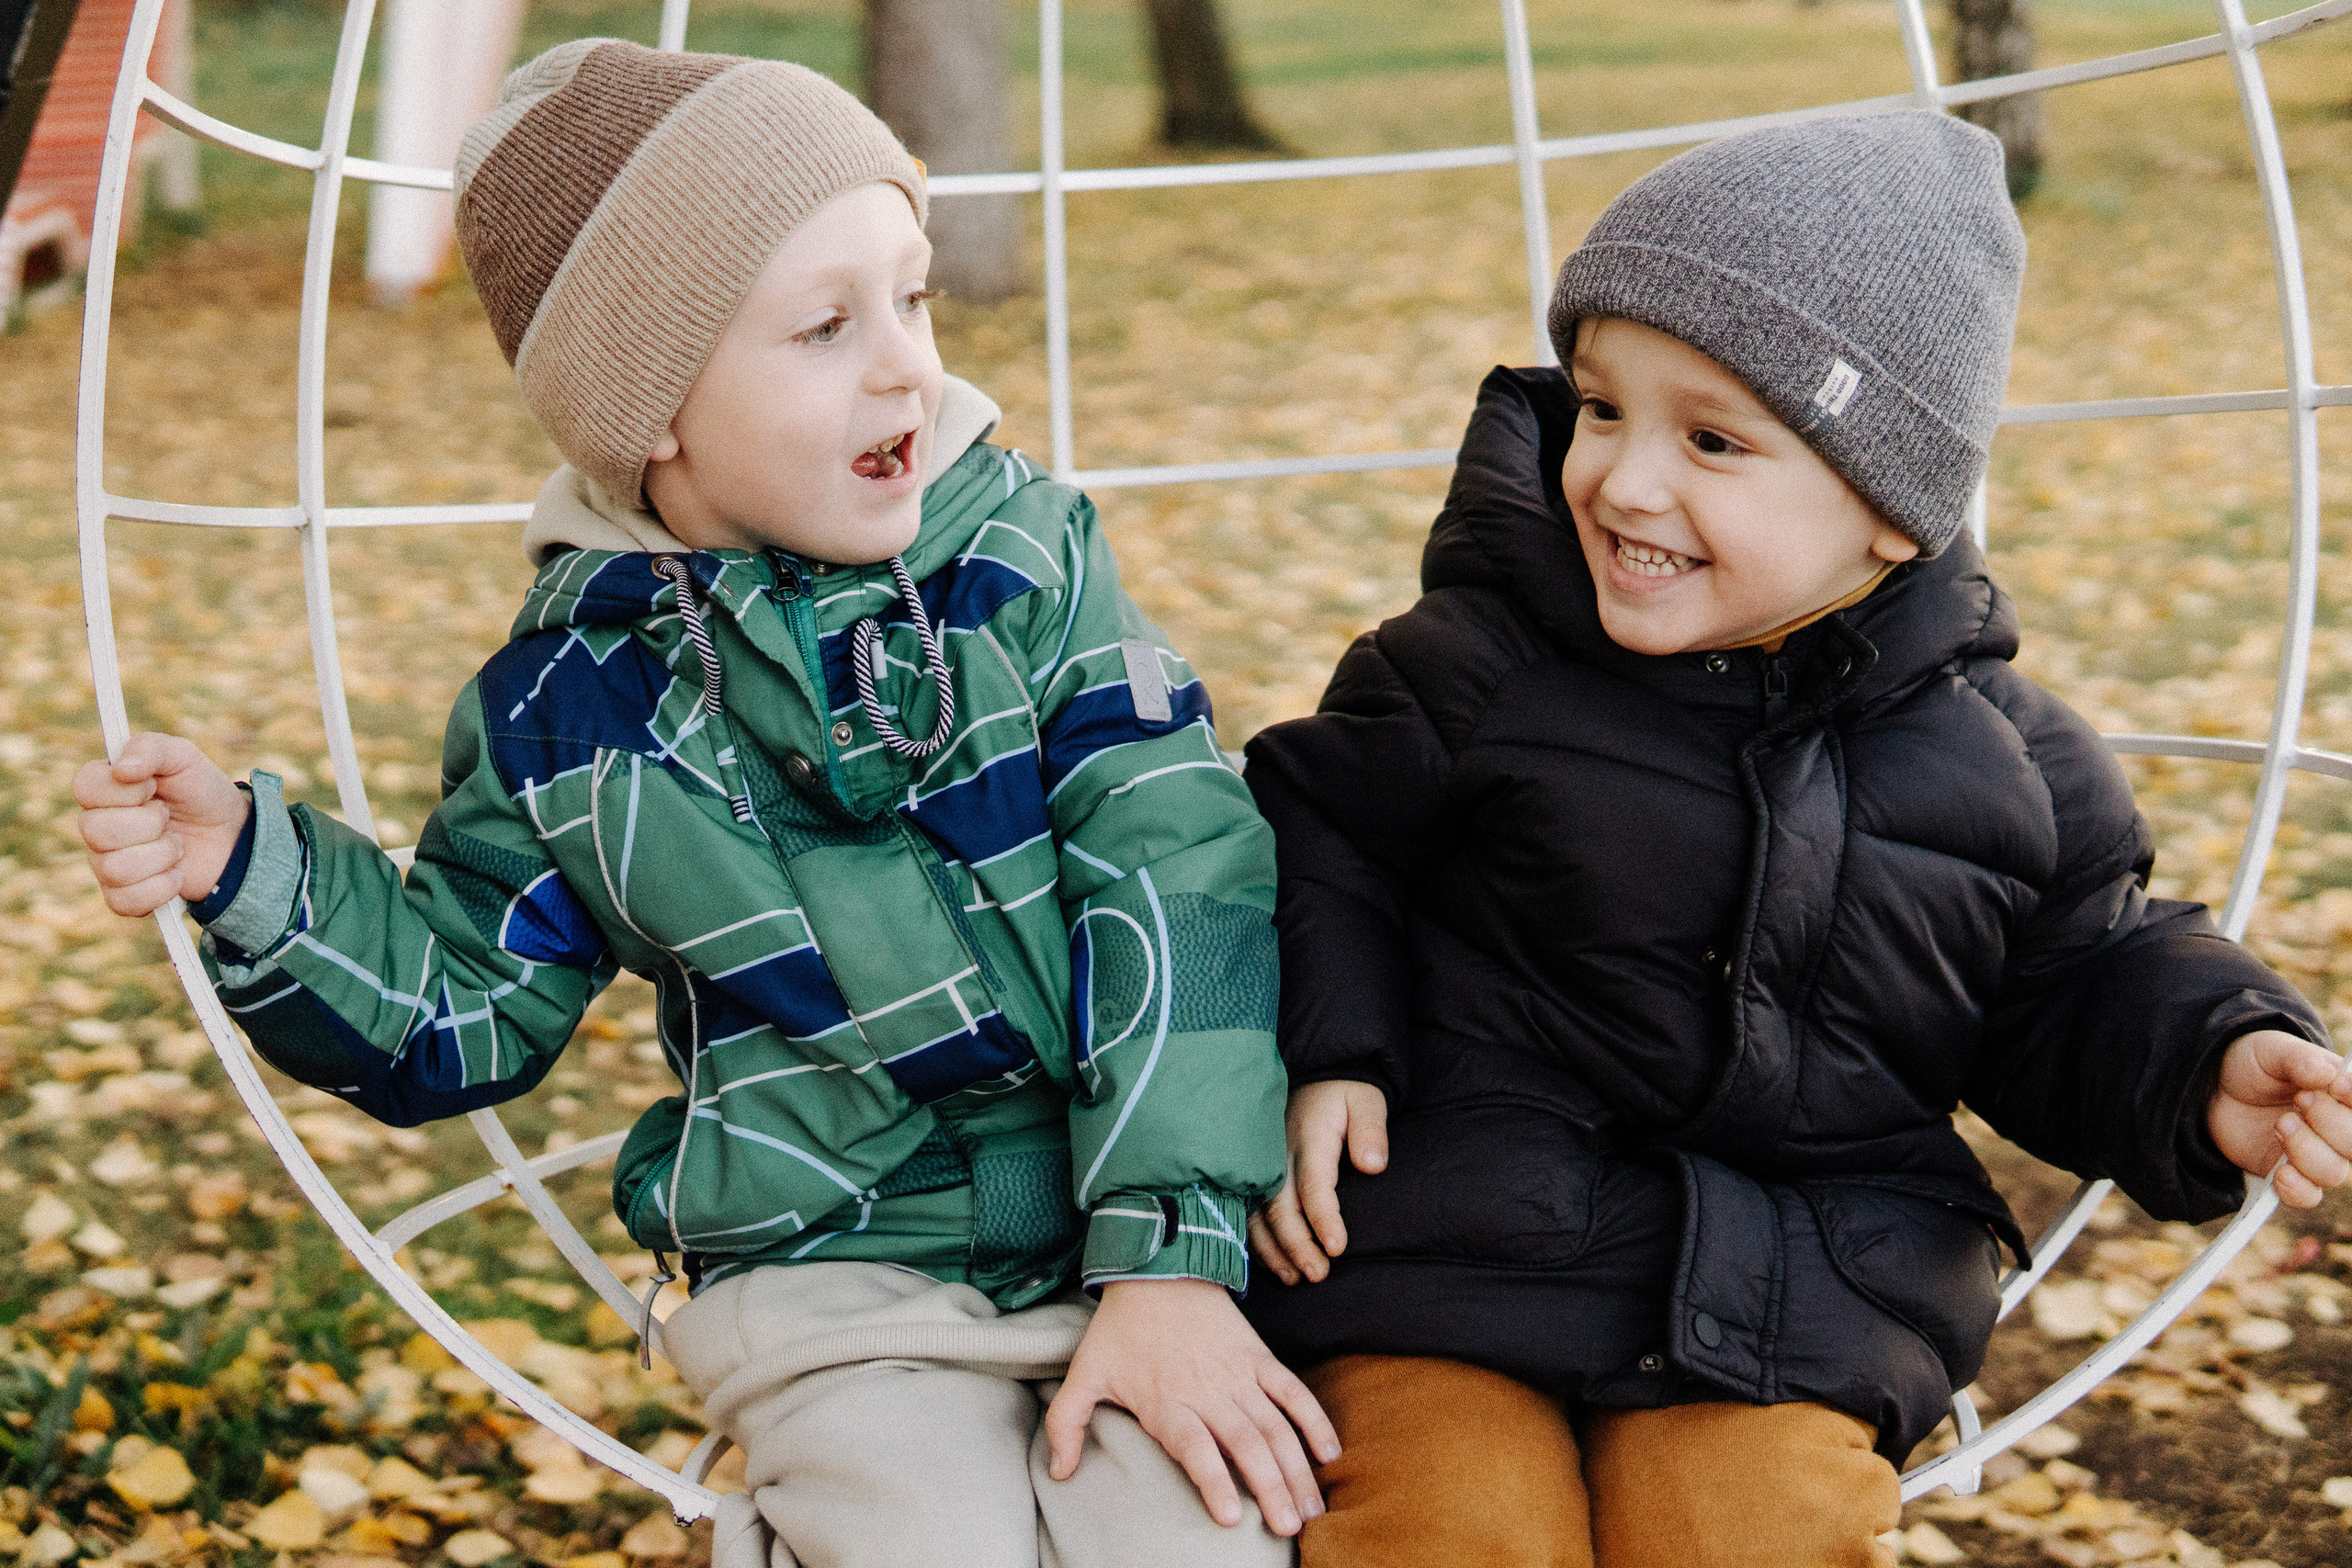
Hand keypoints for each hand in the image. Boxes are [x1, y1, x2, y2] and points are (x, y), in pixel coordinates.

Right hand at [75, 733, 248, 917]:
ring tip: (177, 844)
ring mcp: (106, 863)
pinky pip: (124, 901)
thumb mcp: (184, 757)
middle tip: (168, 816)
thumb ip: (152, 748)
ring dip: (161, 855)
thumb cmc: (201, 792)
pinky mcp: (124, 895)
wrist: (233, 836)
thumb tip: (122, 768)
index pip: (84, 788)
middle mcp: (96, 826)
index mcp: (104, 789)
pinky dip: (161, 888)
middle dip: (150, 824)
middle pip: (97, 831)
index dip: (124, 790)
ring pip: (114, 868)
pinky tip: (176, 873)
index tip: (154, 786)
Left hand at [1042, 1278, 1337, 1536]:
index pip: (1196, 1448)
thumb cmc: (1119, 1329)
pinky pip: (1293, 1392)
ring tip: (1311, 1508)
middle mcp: (1209, 1392)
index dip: (1214, 1481)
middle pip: (1247, 1445)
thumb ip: (1067, 1424)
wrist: (1156, 1270)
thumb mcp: (1084, 1373)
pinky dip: (1314, 1420)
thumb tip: (1059, 1474)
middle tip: (1289, 1528)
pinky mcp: (1259, 1358)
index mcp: (1168, 1402)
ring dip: (1296, 1468)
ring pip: (1276, 1427)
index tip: (1233, 1517)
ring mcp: (1239, 1374)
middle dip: (1272, 1489)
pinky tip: (1329, 1452)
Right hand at [1247, 1079, 1387, 1285]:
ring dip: (1274, 1249)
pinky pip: (1248, 1210)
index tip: (1337, 1248)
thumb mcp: (1366, 1101)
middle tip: (1318, 1275)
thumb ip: (1371, 1131)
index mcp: (1309, 1138)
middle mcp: (1279, 1155)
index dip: (1323, 1219)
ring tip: (1294, 1278)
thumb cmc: (1346, 1094)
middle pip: (1280, 1206)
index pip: (1313, 1185)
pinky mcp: (1256, 1171)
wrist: (1317, 1074)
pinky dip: (1258, 1240)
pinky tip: (1272, 1262)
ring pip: (1258, 1214)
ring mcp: (1263, 1164)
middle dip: (1296, 1245)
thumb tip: (1373, 1165)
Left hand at [2207, 1028, 2351, 1207]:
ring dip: (2307, 1151)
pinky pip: (2307, 1197)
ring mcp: (2315, 1154)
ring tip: (2281, 1124)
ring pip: (2333, 1172)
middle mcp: (2338, 1129)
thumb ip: (2298, 1059)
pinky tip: (2280, 1175)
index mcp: (2344, 1095)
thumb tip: (2325, 1072)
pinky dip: (2297, 1190)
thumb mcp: (2272, 1050)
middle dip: (2330, 1124)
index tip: (2336, 1086)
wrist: (2216, 1087)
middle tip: (2299, 1100)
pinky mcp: (2289, 1175)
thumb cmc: (2254, 1064)